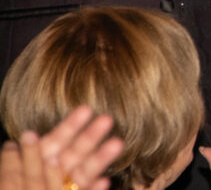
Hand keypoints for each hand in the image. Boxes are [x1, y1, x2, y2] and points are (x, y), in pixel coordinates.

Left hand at [0, 106, 123, 189]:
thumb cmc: (15, 182)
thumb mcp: (10, 180)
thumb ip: (13, 168)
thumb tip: (12, 146)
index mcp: (35, 167)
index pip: (56, 142)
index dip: (69, 127)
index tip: (86, 110)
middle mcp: (52, 177)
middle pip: (73, 155)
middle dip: (89, 138)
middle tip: (106, 119)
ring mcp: (62, 186)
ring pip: (83, 174)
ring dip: (99, 160)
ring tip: (117, 144)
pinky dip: (93, 189)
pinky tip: (105, 183)